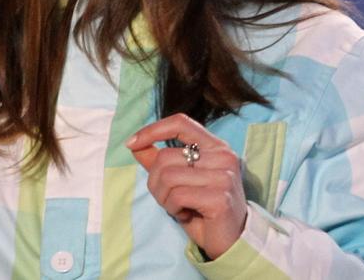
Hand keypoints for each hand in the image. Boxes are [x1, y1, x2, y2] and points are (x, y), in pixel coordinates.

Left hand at [126, 113, 247, 259]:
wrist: (232, 241)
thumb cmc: (203, 208)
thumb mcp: (179, 180)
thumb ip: (159, 160)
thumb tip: (134, 144)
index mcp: (215, 146)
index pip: (180, 122)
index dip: (152, 130)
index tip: (132, 143)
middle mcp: (223, 156)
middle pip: (166, 157)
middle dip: (155, 182)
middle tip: (168, 198)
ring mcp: (224, 175)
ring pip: (168, 176)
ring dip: (164, 197)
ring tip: (178, 207)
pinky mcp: (220, 197)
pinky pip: (177, 195)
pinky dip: (173, 208)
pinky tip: (186, 214)